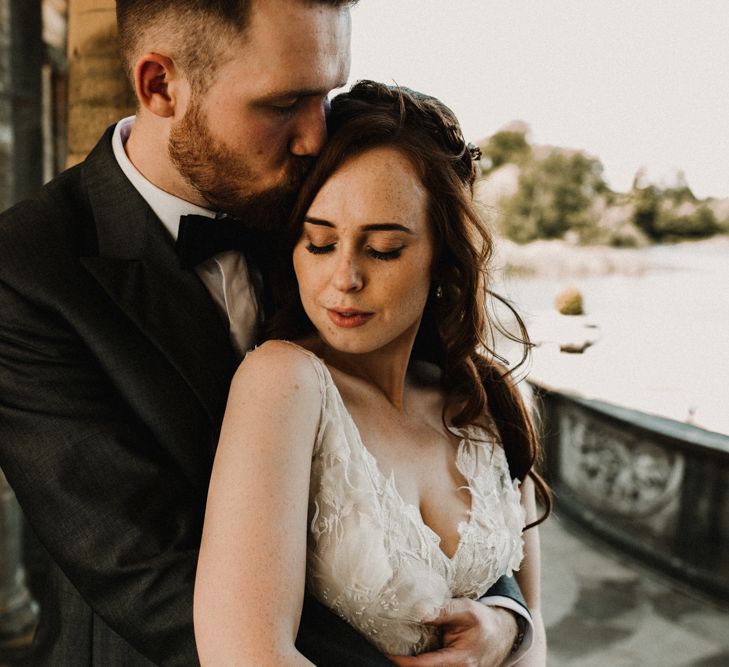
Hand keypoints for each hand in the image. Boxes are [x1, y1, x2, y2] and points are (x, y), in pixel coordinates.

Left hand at [387, 598, 516, 666]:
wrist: (502, 635)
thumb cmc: (483, 621)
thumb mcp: (465, 609)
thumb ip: (442, 611)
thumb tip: (417, 611)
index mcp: (460, 660)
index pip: (424, 665)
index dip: (403, 662)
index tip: (386, 652)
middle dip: (405, 663)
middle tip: (386, 649)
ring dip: (414, 663)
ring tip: (397, 650)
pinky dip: (422, 662)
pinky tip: (411, 652)